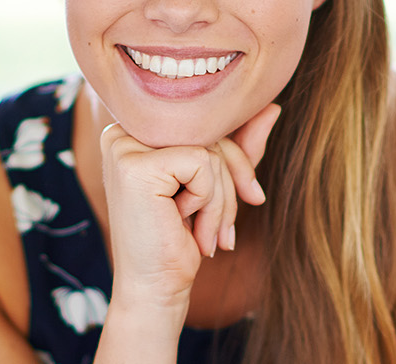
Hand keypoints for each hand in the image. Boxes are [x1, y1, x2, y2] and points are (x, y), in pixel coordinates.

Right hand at [97, 103, 278, 313]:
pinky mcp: (134, 164)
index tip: (249, 197)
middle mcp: (122, 131)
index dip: (234, 159)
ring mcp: (124, 146)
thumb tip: (273, 106)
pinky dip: (208, 201)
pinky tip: (186, 225)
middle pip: (208, 131)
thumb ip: (239, 147)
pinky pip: (202, 163)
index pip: (204, 122)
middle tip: (226, 232)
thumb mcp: (217, 187)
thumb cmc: (182, 239)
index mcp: (135, 131)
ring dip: (221, 200)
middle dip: (233, 181)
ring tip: (208, 235)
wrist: (156, 289)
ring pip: (209, 149)